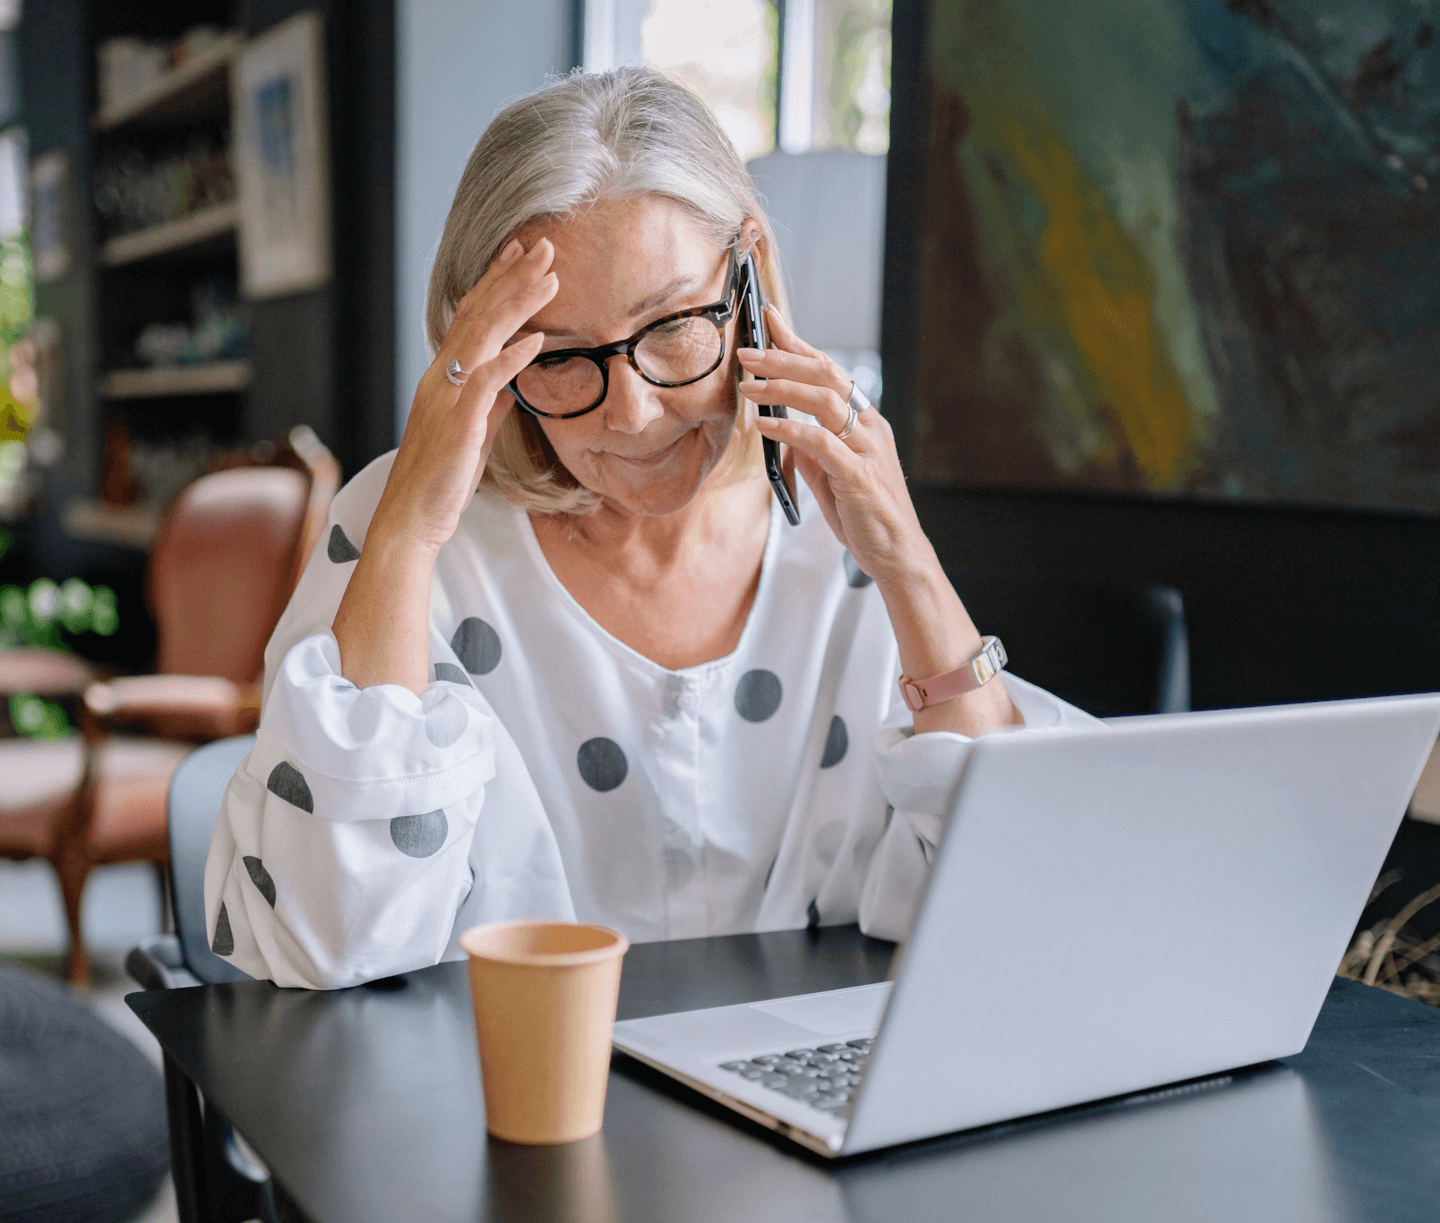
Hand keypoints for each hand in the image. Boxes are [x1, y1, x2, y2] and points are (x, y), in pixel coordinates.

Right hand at [374, 237, 557, 553]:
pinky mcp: (459, 423)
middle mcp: (440, 378)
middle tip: (542, 245)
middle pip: (477, 315)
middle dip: (511, 277)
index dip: (493, 282)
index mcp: (443, 377)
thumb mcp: (473, 432)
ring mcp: (447, 397)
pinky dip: (510, 358)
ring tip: (550, 278)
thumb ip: (490, 403)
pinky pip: (485, 381)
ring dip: (518, 305)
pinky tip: (536, 341)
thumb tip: (513, 382)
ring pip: (482, 337)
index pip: (469, 317)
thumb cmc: (442, 478)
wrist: (413, 516)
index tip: (518, 254)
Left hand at [738, 305, 924, 586]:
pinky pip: (820, 441)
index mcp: (866, 422)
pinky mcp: (857, 474)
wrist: (896, 554)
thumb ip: (813, 451)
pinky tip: (764, 423)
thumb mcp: (833, 476)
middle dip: (783, 358)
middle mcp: (870, 427)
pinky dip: (789, 428)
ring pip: (824, 400)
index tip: (770, 321)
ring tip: (748, 386)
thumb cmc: (865, 516)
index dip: (799, 343)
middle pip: (826, 376)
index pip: (830, 370)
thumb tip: (784, 429)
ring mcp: (867, 449)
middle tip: (747, 352)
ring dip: (782, 388)